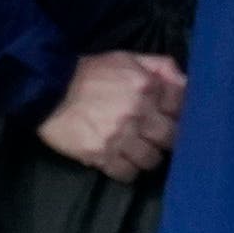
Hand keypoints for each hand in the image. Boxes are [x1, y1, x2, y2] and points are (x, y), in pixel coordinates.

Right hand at [36, 48, 186, 180]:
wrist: (48, 89)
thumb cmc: (91, 72)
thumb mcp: (127, 58)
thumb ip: (160, 66)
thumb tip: (186, 82)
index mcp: (147, 86)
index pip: (182, 106)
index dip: (179, 113)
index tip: (171, 116)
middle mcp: (138, 112)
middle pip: (172, 137)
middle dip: (167, 138)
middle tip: (156, 137)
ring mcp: (120, 136)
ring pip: (152, 159)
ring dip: (147, 156)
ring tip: (137, 150)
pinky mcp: (102, 155)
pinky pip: (128, 174)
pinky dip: (128, 170)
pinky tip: (122, 160)